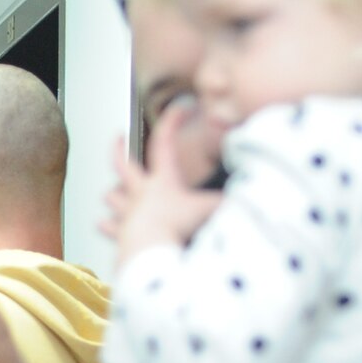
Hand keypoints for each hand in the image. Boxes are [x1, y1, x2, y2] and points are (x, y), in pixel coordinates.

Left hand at [107, 101, 222, 261]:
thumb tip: (255, 197)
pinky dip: (108, 225)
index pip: (165, 142)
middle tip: (119, 137)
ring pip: (111, 196)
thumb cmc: (178, 231)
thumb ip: (230, 203)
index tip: (179, 108)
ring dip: (114, 193)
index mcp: (162, 182)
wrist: (152, 255)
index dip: (172, 121)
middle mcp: (140, 195)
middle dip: (120, 148)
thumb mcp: (213, 211)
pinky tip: (106, 224)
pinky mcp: (120, 235)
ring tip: (116, 191)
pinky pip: (108, 226)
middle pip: (122, 164)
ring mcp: (126, 214)